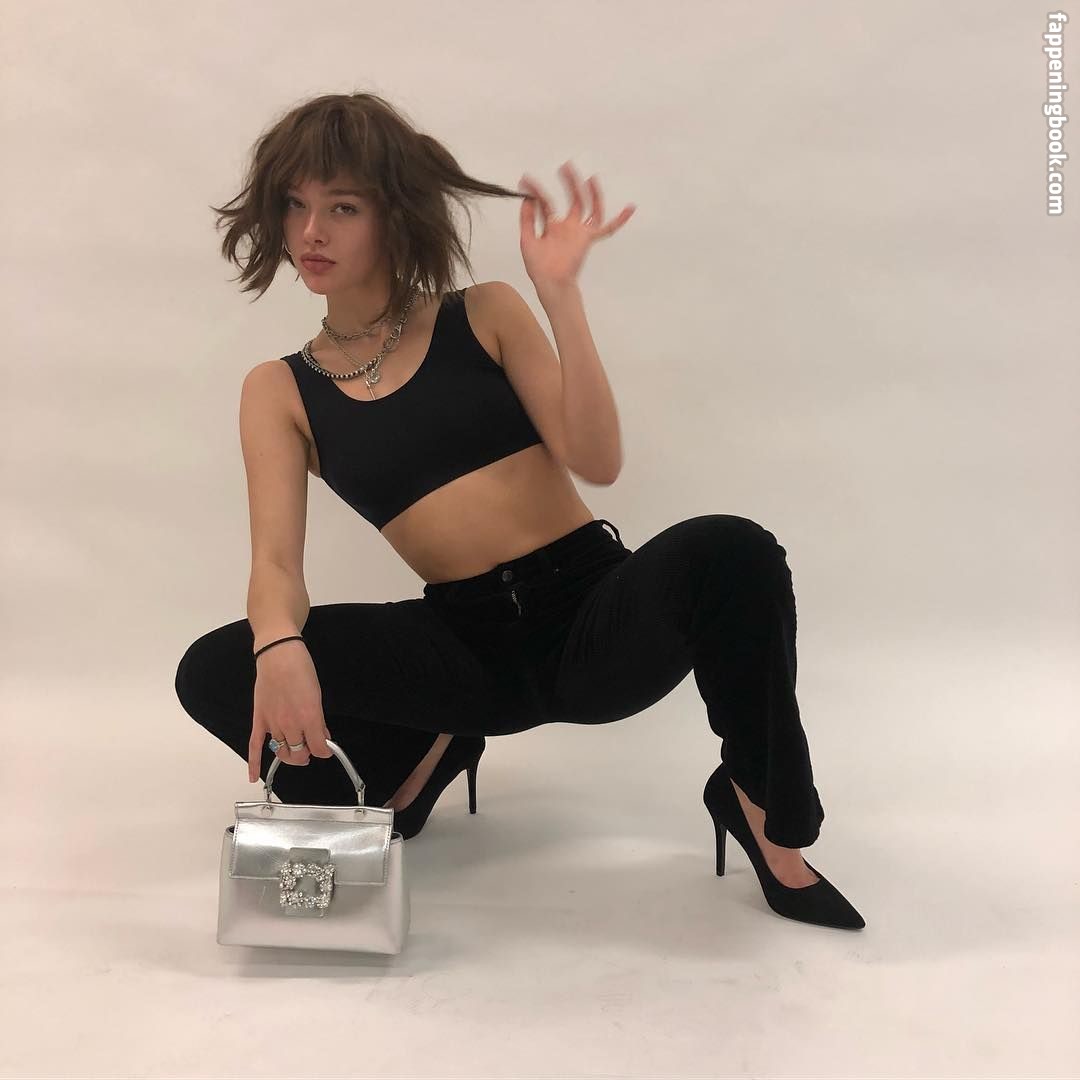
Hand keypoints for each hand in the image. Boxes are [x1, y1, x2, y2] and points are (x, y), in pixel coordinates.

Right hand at [248, 645, 333, 783]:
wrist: (278, 654)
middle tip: (310, 749)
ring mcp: (272, 723)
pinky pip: (254, 746)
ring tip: (295, 750)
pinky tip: (254, 776)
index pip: (319, 748)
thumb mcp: (318, 695)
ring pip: (281, 751)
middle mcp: (290, 724)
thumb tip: (323, 736)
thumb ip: (319, 720)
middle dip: (306, 754)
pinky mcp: (259, 719)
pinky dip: (254, 763)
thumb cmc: (301, 669)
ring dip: (289, 754)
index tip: (326, 749)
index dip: (325, 751)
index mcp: (309, 718)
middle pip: (299, 753)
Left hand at [518, 160, 634, 291]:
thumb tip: (526, 199)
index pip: (546, 203)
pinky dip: (619, 220)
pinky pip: (607, 229)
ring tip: (590, 178)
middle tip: (565, 166)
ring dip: (590, 193)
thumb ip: (528, 220)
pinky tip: (630, 208)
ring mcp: (579, 232)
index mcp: (553, 226)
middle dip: (569, 182)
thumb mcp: (528, 239)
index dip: (536, 192)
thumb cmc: (539, 267)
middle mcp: (568, 226)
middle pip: (572, 199)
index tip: (526, 180)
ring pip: (589, 208)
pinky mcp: (588, 238)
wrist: (550, 282)